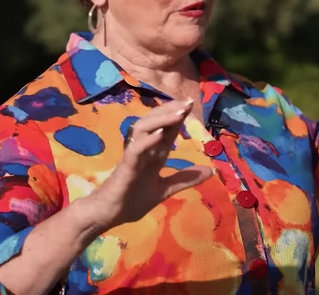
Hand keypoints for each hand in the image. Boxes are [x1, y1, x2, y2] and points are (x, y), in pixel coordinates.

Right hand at [84, 99, 214, 230]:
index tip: (191, 104)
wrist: (107, 215)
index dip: (177, 116)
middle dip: (170, 110)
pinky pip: (135, 149)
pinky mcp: (125, 166)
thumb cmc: (131, 200)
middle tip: (187, 103)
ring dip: (161, 119)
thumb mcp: (165, 190)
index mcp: (153, 154)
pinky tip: (160, 134)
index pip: (166, 130)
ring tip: (178, 114)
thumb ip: (184, 179)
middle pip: (154, 122)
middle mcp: (143, 150)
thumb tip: (210, 171)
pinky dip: (148, 140)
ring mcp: (133, 156)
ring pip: (143, 128)